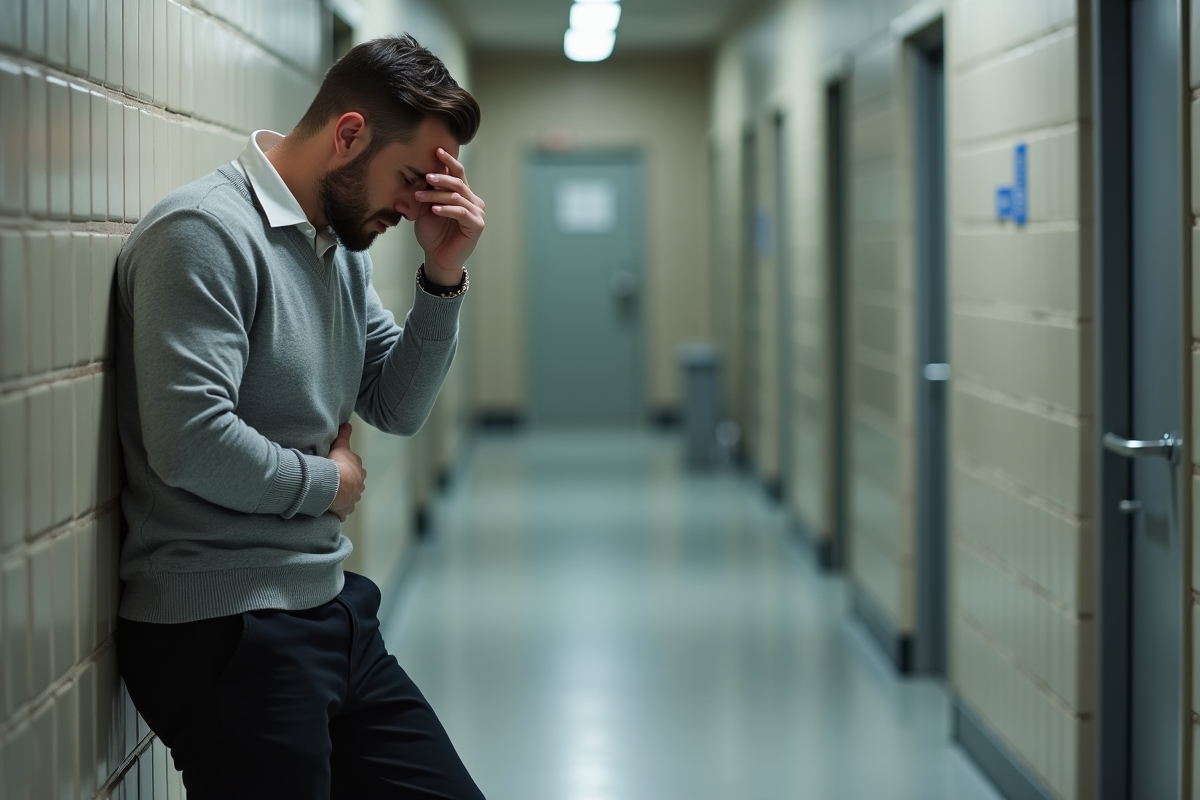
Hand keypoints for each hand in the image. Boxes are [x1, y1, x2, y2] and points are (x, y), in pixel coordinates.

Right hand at [328, 423, 365, 521]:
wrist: (333, 485)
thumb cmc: (337, 465)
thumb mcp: (340, 447)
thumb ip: (344, 435)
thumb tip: (348, 424)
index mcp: (359, 471)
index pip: (355, 469)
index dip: (346, 469)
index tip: (337, 469)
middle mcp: (359, 485)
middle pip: (354, 485)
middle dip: (347, 484)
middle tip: (333, 483)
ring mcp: (353, 499)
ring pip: (349, 498)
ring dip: (342, 498)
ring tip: (330, 496)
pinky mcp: (346, 510)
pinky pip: (342, 511)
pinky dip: (337, 510)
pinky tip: (330, 509)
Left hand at [414, 148, 485, 283]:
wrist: (438, 257)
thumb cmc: (433, 234)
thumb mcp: (427, 208)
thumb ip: (429, 192)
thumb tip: (423, 173)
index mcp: (463, 194)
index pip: (458, 173)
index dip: (448, 161)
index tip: (436, 150)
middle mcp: (473, 201)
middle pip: (458, 182)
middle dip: (441, 178)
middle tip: (426, 177)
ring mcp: (477, 213)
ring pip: (457, 197)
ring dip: (437, 196)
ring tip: (420, 197)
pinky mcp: (477, 226)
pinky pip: (461, 212)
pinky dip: (447, 209)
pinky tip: (434, 210)